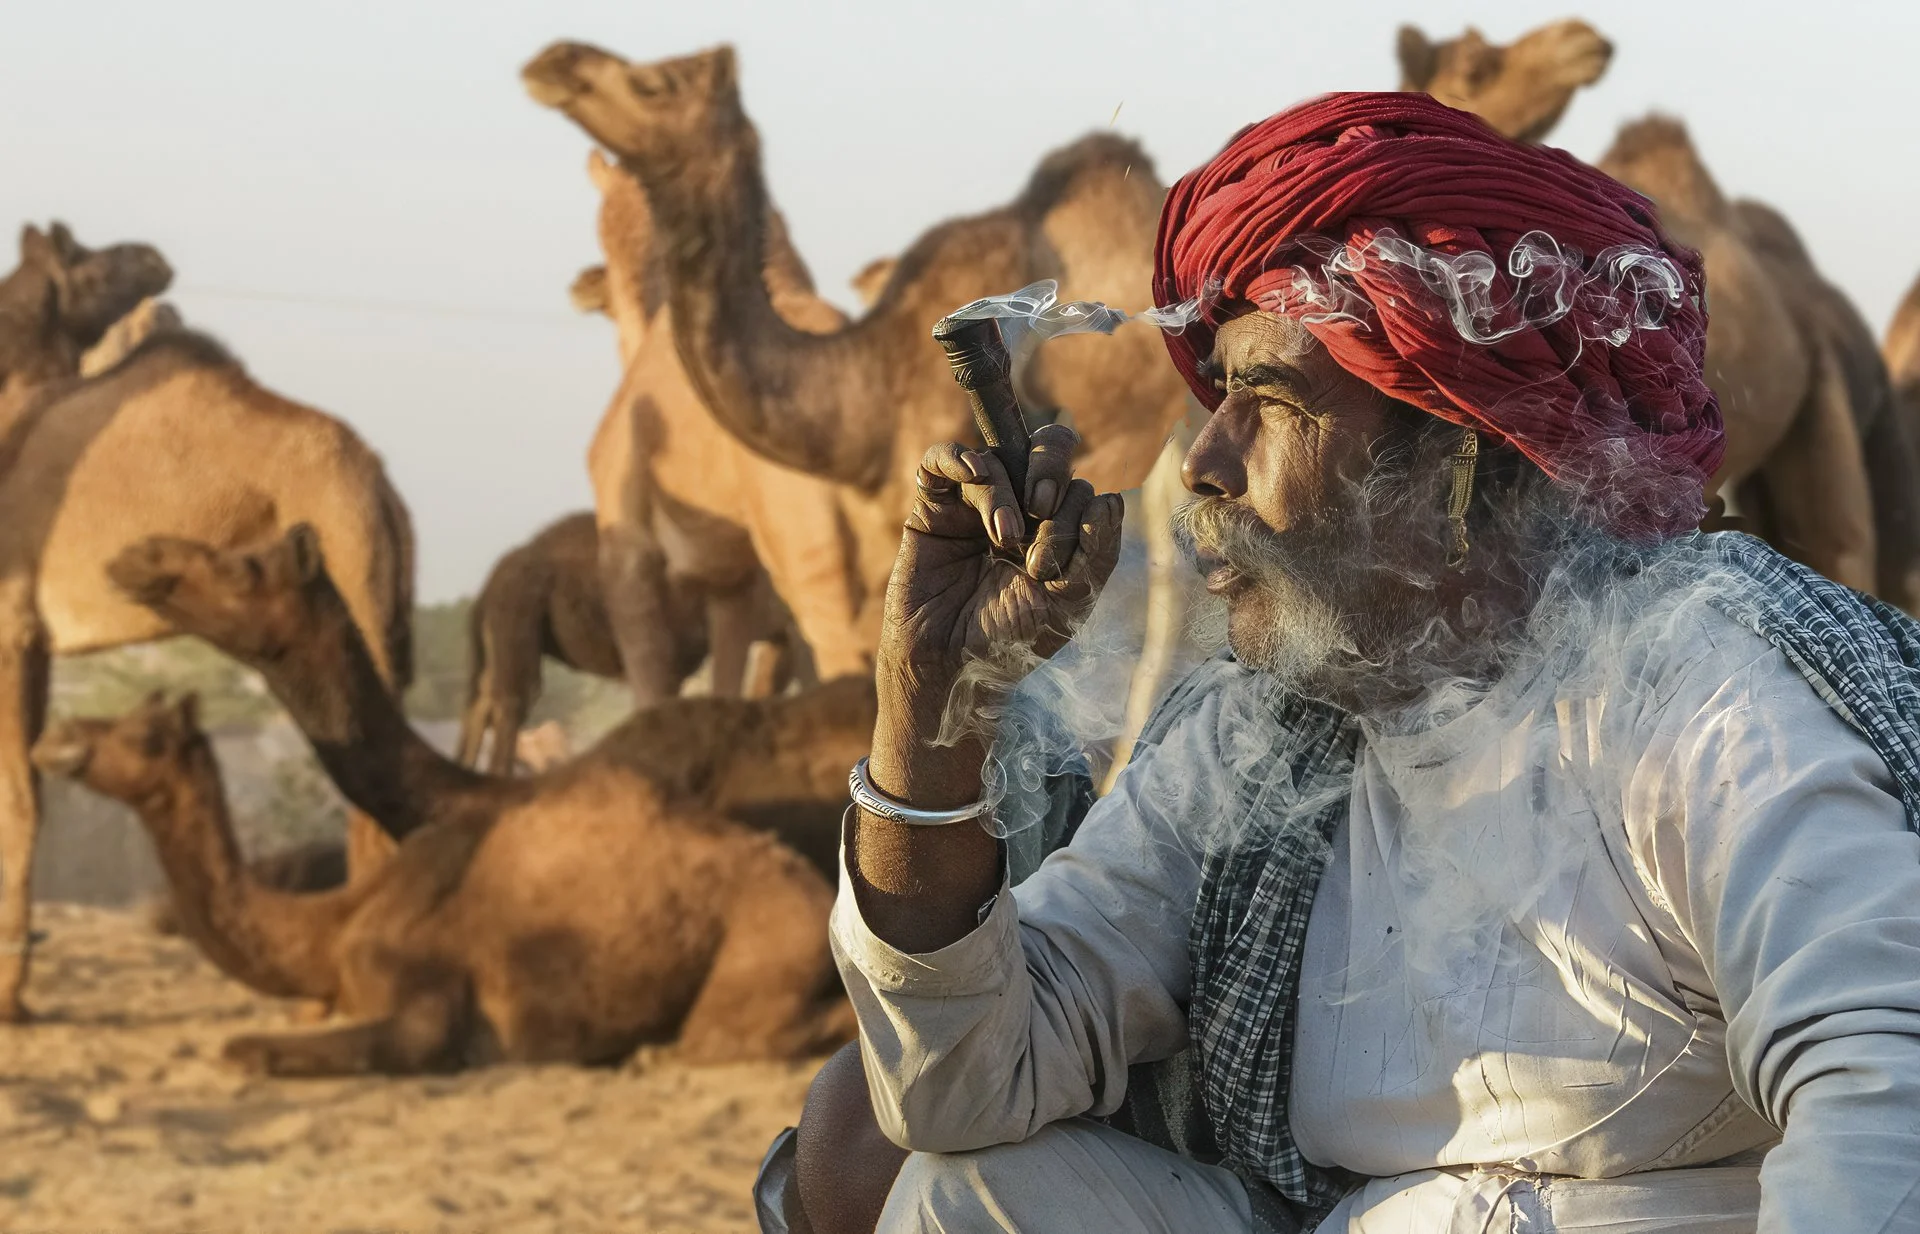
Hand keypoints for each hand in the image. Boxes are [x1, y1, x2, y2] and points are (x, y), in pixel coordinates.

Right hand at [870, 424, 1122, 805]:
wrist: (953, 666)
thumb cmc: (1013, 639)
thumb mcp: (1070, 601)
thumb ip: (1096, 552)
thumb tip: (1110, 499)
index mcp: (1055, 529)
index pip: (1075, 485)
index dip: (1072, 505)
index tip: (1050, 561)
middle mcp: (1018, 509)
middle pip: (1044, 451)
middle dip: (1048, 471)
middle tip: (1040, 508)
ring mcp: (973, 505)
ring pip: (999, 458)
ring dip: (1005, 492)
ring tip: (1002, 539)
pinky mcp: (931, 508)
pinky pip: (942, 459)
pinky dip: (958, 457)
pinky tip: (971, 471)